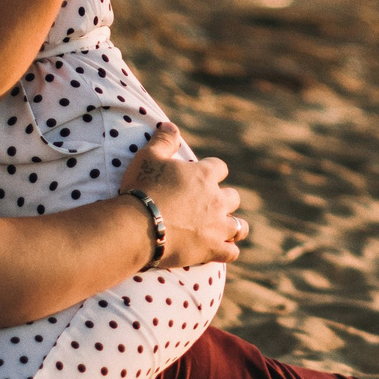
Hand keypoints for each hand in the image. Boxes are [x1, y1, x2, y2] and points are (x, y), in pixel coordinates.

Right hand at [121, 123, 243, 267]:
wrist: (139, 226)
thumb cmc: (142, 189)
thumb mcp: (148, 157)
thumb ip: (163, 140)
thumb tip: (170, 126)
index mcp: (205, 175)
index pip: (220, 168)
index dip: (212, 172)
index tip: (201, 177)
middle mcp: (218, 199)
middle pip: (233, 197)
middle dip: (224, 200)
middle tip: (209, 205)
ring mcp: (218, 226)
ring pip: (240, 226)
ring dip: (234, 226)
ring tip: (226, 229)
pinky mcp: (212, 249)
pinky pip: (231, 252)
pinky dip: (228, 251)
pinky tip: (222, 251)